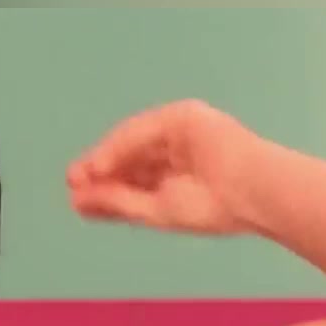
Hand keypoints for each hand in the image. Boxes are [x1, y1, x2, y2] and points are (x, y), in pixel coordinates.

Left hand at [67, 99, 263, 235]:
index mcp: (175, 175)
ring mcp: (179, 131)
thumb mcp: (154, 209)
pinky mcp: (184, 117)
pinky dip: (119, 147)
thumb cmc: (211, 207)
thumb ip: (116, 202)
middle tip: (72, 185)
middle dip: (99, 171)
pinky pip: (143, 130)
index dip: (103, 188)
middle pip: (127, 157)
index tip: (76, 201)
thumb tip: (77, 201)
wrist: (252, 194)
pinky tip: (99, 166)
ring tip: (81, 178)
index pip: (131, 178)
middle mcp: (175, 150)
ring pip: (131, 142)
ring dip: (104, 158)